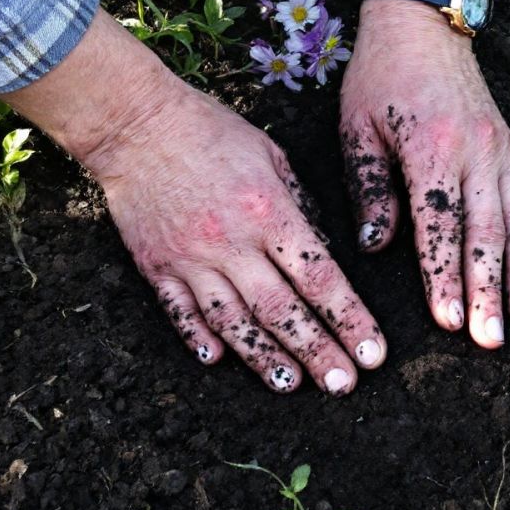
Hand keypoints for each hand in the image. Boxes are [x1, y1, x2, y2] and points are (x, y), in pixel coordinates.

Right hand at [3, 12, 385, 394]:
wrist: (135, 123)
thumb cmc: (211, 131)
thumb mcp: (271, 155)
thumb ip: (300, 206)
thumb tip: (323, 255)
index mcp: (268, 211)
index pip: (319, 277)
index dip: (349, 319)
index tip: (373, 352)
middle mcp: (231, 242)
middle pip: (281, 311)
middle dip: (318, 352)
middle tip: (344, 385)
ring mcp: (190, 259)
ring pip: (234, 322)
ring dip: (265, 358)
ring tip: (293, 385)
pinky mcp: (156, 266)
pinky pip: (181, 312)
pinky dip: (199, 339)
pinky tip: (220, 361)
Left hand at [339, 0, 509, 347]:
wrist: (422, 20)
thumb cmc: (379, 74)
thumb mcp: (357, 128)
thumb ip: (370, 188)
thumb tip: (373, 246)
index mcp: (432, 150)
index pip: (439, 226)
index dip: (444, 275)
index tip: (448, 320)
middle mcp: (475, 153)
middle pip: (486, 234)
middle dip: (488, 291)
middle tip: (491, 339)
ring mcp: (500, 149)